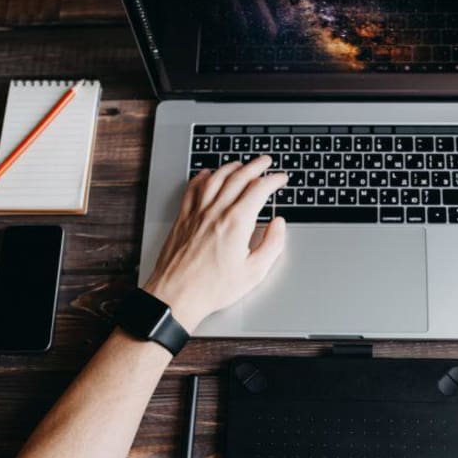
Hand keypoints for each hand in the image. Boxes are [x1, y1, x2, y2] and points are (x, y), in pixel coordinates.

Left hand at [143, 156, 286, 332]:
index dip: (273, 180)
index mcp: (237, 223)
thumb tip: (278, 225)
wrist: (177, 295)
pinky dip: (202, 177)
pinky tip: (207, 174)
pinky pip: (193, 189)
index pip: (259, 189)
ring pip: (216, 178)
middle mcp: (216, 212)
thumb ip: (272, 244)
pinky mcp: (183, 219)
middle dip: (256, 166)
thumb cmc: (213, 288)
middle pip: (239, 177)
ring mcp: (197, 213)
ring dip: (231, 167)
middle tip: (266, 162)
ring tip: (241, 164)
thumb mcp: (254, 272)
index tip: (281, 179)